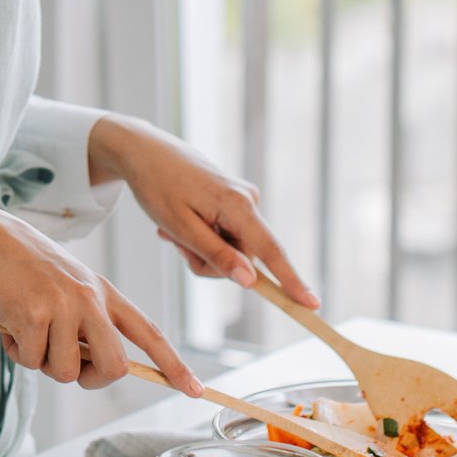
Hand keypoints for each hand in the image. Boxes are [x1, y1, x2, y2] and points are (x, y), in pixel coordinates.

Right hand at [0, 196, 202, 395]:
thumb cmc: (15, 264)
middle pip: (114, 367)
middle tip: (61, 361)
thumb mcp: (62, 284)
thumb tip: (84, 366)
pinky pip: (32, 361)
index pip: (148, 331)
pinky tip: (7, 322)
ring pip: (66, 371)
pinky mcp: (34, 315)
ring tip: (23, 328)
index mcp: (101, 290)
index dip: (173, 364)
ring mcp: (64, 306)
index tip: (196, 389)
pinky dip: (16, 351)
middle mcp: (89, 298)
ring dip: (41, 361)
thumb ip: (80, 319)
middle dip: (89, 378)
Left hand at [89, 116, 319, 308]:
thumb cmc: (157, 186)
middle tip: (175, 244)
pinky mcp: (233, 200)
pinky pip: (223, 235)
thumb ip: (217, 255)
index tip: (313, 305)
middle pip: (242, 257)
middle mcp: (248, 200)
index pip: (272, 252)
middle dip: (207, 262)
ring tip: (171, 229)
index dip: (292, 282)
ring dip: (199, 249)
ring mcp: (241, 199)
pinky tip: (176, 222)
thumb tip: (251, 281)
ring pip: (229, 249)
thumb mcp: (181, 227)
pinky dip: (200, 236)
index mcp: (239, 205)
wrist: (143, 150)